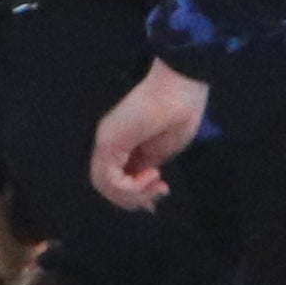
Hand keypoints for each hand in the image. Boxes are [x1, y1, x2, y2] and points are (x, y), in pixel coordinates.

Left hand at [93, 60, 210, 212]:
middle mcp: (108, 142)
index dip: (134, 194)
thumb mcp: (162, 150)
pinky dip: (131, 187)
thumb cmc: (178, 112)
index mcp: (121, 143)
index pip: (115, 178)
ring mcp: (106, 141)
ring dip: (134, 194)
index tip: (161, 191)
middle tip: (161, 189)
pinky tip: (151, 176)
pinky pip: (108, 178)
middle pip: (107, 185)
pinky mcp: (109, 141)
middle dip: (135, 198)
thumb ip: (147, 168)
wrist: (181, 86)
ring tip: (157, 183)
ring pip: (104, 185)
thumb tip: (143, 191)